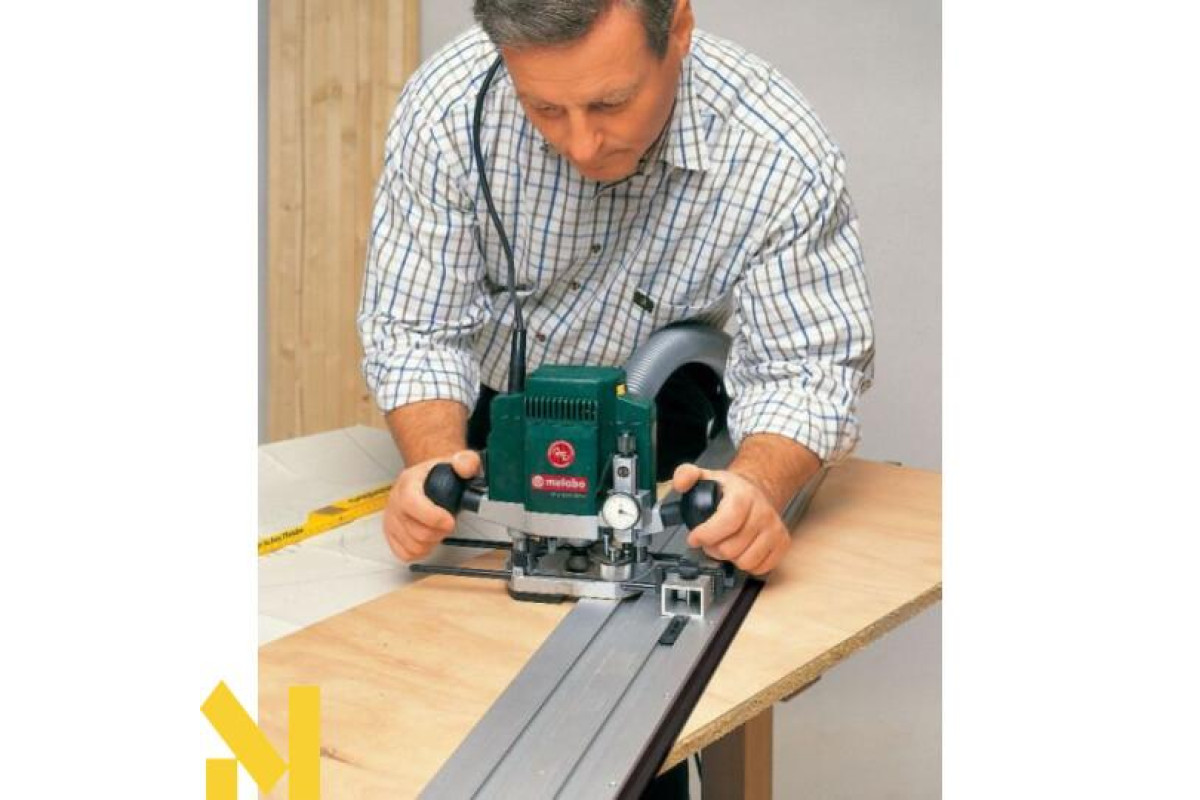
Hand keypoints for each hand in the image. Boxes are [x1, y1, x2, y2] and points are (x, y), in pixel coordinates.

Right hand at [383, 450, 480, 562]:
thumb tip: (465, 467)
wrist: (427, 481)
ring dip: (431, 542)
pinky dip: (421, 551)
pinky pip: (405, 553)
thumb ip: (466, 462)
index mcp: (408, 482)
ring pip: (413, 546)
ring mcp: (391, 519)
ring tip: (438, 530)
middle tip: (448, 524)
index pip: (411, 502)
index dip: (432, 517)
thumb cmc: (440, 476)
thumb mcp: (457, 463)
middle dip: (439, 533)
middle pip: (416, 531)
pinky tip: (428, 539)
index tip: (450, 521)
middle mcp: (395, 501)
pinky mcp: (390, 534)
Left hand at [671, 463, 790, 575]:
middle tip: (710, 540)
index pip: (727, 522)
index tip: (694, 538)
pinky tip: (741, 551)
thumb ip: (686, 475)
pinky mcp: (782, 543)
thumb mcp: (705, 477)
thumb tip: (680, 483)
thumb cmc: (730, 491)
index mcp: (743, 496)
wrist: (755, 492)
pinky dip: (747, 564)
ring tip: (725, 545)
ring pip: (745, 562)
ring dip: (730, 558)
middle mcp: (763, 512)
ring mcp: (774, 529)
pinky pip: (760, 568)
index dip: (707, 534)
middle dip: (713, 548)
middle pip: (731, 548)